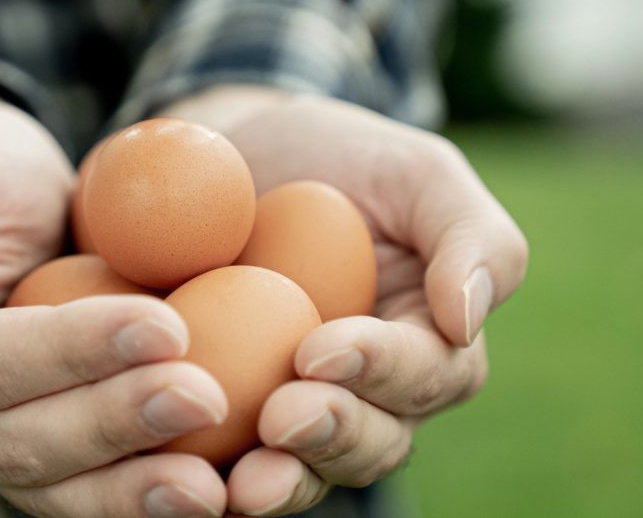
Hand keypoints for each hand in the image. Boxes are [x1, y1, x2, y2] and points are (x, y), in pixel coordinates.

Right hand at [0, 79, 229, 516]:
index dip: (70, 353)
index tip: (164, 326)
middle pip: (19, 440)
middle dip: (116, 424)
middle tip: (206, 397)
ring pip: (53, 484)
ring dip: (133, 488)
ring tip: (212, 485)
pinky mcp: (30, 454)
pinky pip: (82, 489)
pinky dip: (137, 498)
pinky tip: (205, 496)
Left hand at [162, 86, 527, 514]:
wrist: (231, 160)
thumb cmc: (338, 159)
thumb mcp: (417, 173)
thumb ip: (469, 235)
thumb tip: (466, 320)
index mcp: (426, 341)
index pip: (427, 373)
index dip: (382, 371)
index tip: (320, 349)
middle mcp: (368, 393)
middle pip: (373, 441)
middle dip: (333, 438)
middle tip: (282, 418)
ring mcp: (294, 408)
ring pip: (303, 469)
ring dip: (279, 480)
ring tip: (239, 484)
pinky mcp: (226, 411)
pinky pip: (221, 455)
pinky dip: (204, 471)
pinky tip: (173, 472)